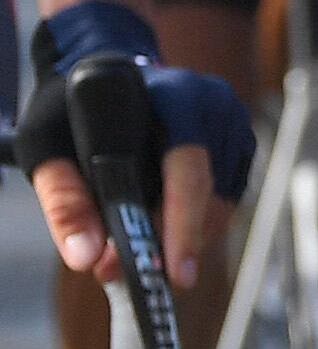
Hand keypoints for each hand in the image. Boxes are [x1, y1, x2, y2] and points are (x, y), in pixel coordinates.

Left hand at [15, 4, 251, 289]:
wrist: (105, 75)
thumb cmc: (73, 107)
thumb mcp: (47, 145)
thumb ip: (64, 200)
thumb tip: (85, 258)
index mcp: (175, 97)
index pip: (189, 172)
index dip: (182, 227)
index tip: (171, 273)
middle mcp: (215, 106)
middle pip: (208, 195)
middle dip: (168, 242)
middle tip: (117, 271)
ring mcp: (234, 124)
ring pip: (219, 204)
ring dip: (177, 236)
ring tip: (124, 248)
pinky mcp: (239, 145)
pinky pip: (224, 200)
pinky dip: (191, 221)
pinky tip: (154, 222)